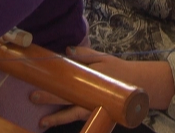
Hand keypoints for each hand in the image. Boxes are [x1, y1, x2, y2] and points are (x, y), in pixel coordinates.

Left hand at [31, 46, 174, 127]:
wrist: (140, 86)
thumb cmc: (119, 70)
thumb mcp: (103, 58)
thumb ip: (85, 54)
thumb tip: (66, 50)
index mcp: (91, 80)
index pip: (68, 82)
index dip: (53, 83)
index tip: (38, 81)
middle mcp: (92, 96)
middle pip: (67, 99)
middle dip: (49, 99)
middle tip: (33, 97)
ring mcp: (94, 107)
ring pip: (73, 115)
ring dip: (57, 118)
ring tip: (42, 122)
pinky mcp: (98, 114)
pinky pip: (81, 119)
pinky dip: (69, 121)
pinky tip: (57, 123)